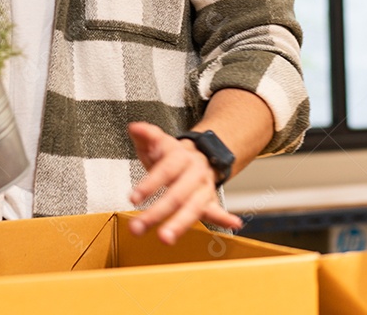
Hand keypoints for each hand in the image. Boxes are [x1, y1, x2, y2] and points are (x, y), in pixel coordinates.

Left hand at [126, 122, 241, 244]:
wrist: (200, 155)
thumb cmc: (171, 154)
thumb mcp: (157, 141)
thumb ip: (146, 134)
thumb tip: (135, 127)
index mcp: (180, 156)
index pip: (165, 170)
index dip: (150, 184)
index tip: (133, 198)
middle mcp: (194, 172)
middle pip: (177, 194)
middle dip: (157, 212)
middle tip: (138, 228)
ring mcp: (203, 188)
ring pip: (193, 207)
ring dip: (179, 224)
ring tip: (165, 238)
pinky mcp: (208, 201)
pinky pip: (216, 210)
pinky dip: (225, 218)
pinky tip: (234, 223)